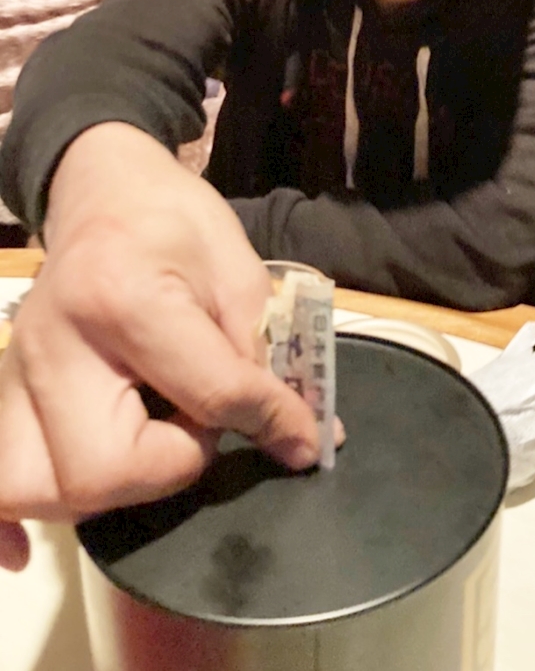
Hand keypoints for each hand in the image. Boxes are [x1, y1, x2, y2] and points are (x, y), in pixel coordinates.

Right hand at [0, 124, 326, 570]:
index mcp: (125, 299)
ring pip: (41, 490)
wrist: (104, 189)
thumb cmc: (175, 221)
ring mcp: (18, 372)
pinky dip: (13, 525)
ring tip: (148, 439)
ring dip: (109, 488)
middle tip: (197, 423)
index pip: (208, 396)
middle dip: (170, 465)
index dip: (271, 422)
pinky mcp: (4, 389)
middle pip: (100, 470)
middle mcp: (56, 345)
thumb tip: (305, 437)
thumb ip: (267, 355)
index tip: (302, 438)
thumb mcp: (238, 271)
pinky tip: (31, 543)